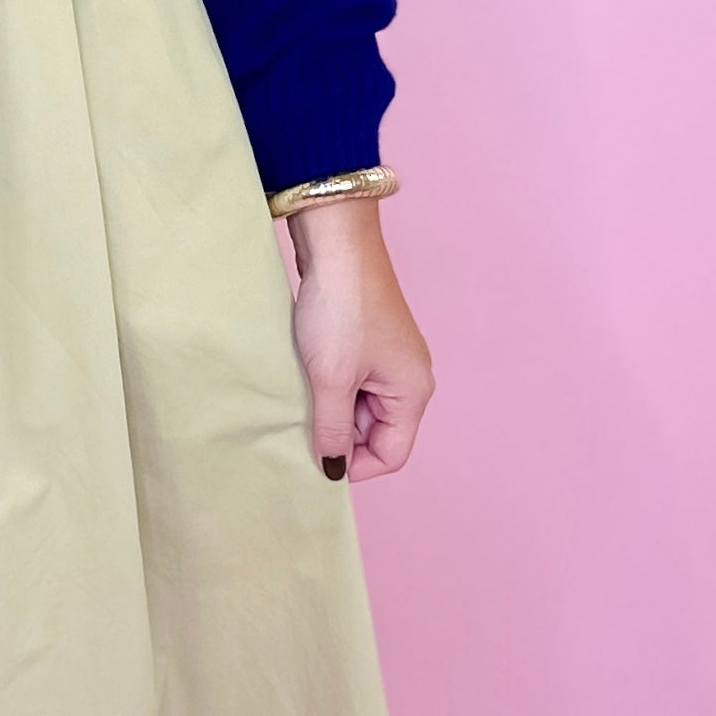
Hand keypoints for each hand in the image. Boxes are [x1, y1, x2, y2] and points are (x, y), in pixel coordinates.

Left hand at [285, 198, 433, 480]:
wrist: (337, 246)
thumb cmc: (341, 310)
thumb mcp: (331, 379)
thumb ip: (331, 430)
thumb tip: (332, 470)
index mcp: (413, 392)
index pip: (391, 455)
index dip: (355, 465)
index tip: (316, 457)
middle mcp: (408, 379)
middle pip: (375, 433)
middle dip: (340, 435)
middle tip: (302, 423)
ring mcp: (388, 360)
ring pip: (359, 408)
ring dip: (330, 409)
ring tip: (303, 394)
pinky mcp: (367, 343)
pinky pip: (350, 383)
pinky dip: (328, 387)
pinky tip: (305, 376)